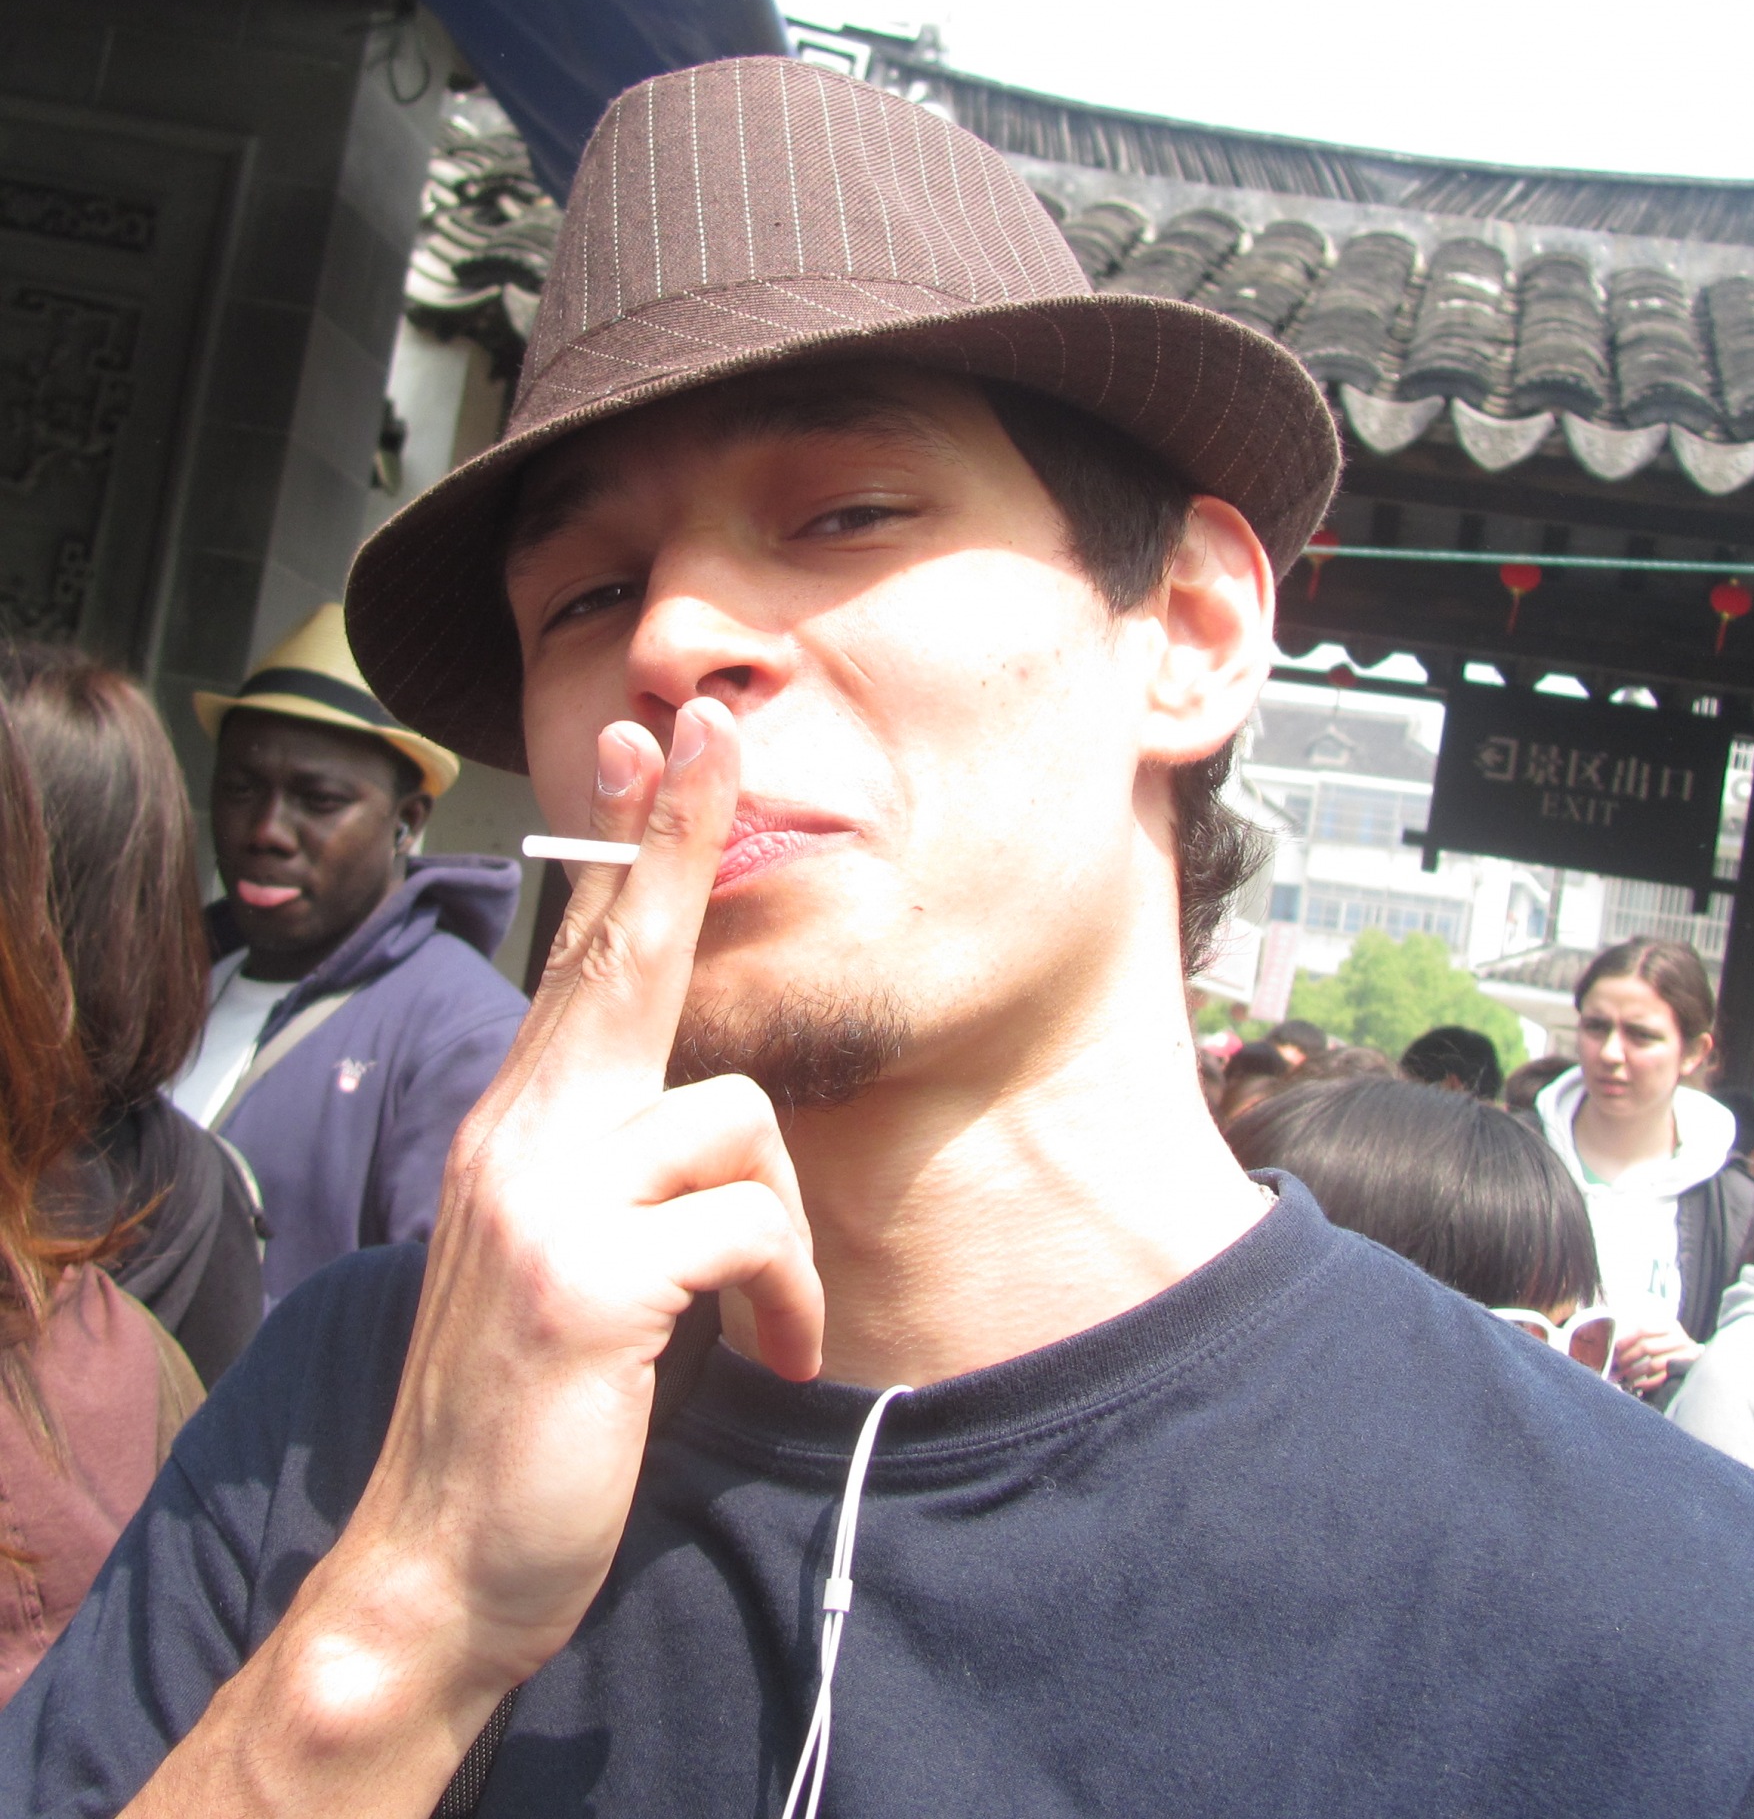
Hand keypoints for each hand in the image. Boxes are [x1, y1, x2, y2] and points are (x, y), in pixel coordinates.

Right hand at [125, 699, 822, 1817]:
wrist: (441, 1559)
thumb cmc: (530, 1401)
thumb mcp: (566, 1254)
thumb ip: (616, 1162)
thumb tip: (708, 1108)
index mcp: (519, 1126)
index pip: (577, 960)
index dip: (619, 849)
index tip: (646, 746)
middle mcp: (519, 1135)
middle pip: (622, 956)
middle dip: (676, 834)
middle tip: (710, 723)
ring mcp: (544, 1199)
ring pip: (736, 1120)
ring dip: (779, 1235)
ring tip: (766, 1324)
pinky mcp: (587, 1278)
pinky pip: (751, 1224)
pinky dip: (783, 1296)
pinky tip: (770, 1355)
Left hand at [1613, 1320, 1701, 1395]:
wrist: (1695, 1364)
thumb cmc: (1669, 1350)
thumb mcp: (1659, 1338)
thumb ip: (1642, 1338)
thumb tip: (1615, 1347)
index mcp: (1670, 1326)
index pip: (1643, 1329)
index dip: (1626, 1340)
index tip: (1615, 1350)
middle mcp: (1680, 1338)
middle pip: (1647, 1346)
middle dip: (1628, 1358)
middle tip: (1617, 1367)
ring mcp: (1686, 1355)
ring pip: (1654, 1363)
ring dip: (1636, 1372)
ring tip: (1626, 1378)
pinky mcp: (1688, 1371)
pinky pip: (1664, 1377)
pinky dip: (1648, 1383)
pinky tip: (1639, 1385)